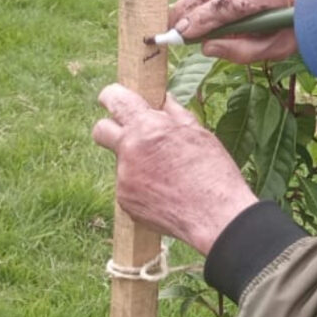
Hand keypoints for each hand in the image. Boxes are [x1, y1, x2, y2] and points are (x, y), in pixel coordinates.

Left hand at [92, 84, 259, 253]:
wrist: (216, 218)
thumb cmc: (213, 173)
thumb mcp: (198, 133)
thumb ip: (174, 113)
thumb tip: (164, 100)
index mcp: (147, 127)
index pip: (114, 99)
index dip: (112, 97)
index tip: (114, 100)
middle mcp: (129, 150)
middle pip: (100, 130)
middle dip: (111, 129)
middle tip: (130, 134)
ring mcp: (124, 178)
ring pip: (121, 162)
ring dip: (135, 164)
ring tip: (167, 176)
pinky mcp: (125, 202)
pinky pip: (127, 187)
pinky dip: (141, 188)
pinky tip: (165, 195)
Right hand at [163, 0, 304, 61]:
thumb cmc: (300, 28)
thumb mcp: (278, 49)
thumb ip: (242, 51)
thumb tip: (206, 48)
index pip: (228, 4)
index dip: (201, 19)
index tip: (181, 35)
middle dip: (187, 10)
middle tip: (169, 31)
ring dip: (190, 2)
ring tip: (175, 24)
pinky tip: (194, 12)